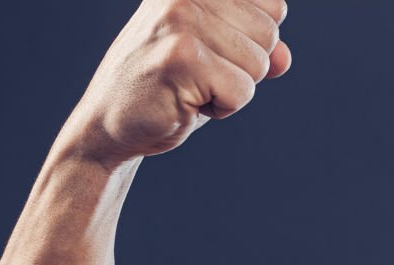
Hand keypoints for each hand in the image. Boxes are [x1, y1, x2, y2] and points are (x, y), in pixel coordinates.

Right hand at [64, 0, 290, 164]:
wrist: (108, 124)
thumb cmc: (165, 87)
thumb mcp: (214, 58)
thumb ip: (253, 48)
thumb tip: (284, 58)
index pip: (272, 4)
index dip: (253, 41)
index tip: (213, 52)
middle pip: (269, 34)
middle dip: (244, 67)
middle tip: (198, 75)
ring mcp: (182, 21)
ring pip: (259, 64)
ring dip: (232, 88)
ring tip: (190, 87)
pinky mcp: (182, 58)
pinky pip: (242, 91)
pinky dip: (223, 108)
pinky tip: (186, 103)